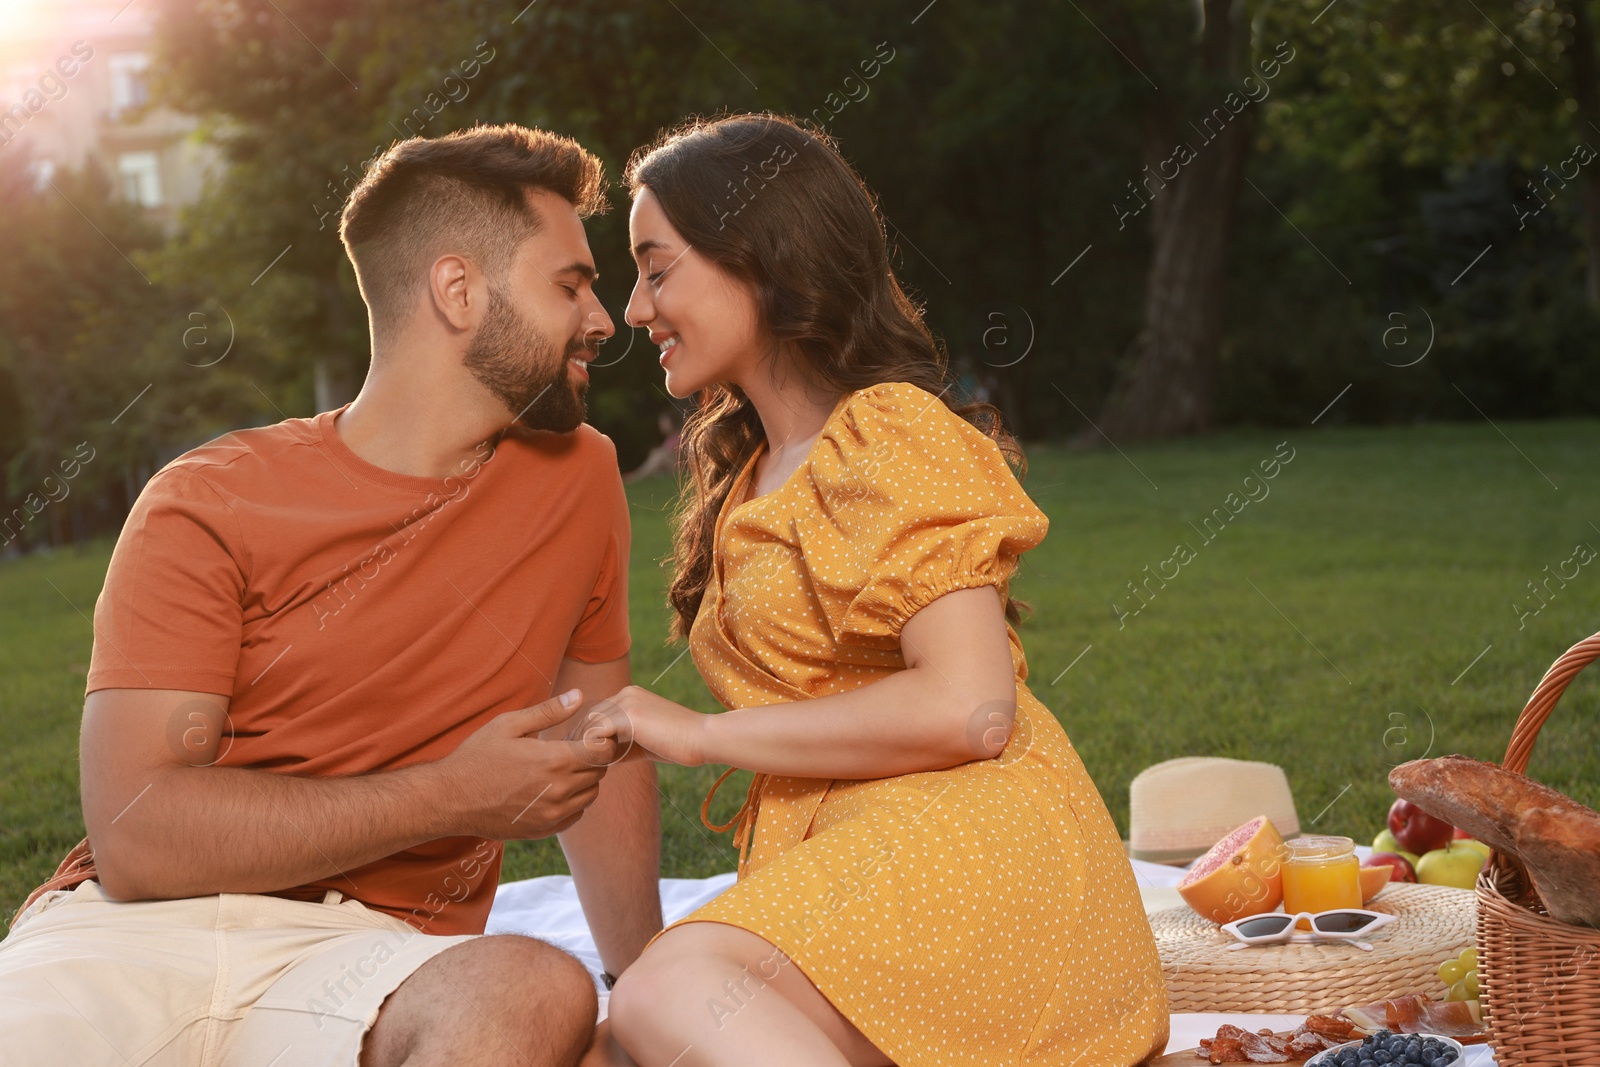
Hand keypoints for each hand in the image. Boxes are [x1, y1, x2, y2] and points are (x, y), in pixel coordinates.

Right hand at [436, 689, 617, 839]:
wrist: (450, 799)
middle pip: (598, 774)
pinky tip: (554, 789)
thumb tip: (578, 696)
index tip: (589, 736)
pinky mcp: (543, 830)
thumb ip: (548, 711)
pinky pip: (575, 815)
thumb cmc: (477, 757)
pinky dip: (573, 802)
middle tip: (573, 749)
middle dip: (592, 759)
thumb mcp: (509, 725)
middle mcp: (559, 791)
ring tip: (562, 769)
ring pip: (590, 796)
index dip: (602, 741)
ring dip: (584, 781)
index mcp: (554, 761)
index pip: (603, 753)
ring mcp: (552, 814)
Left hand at [566, 685, 710, 766]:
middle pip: (588, 718)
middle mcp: (625, 693)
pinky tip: (605, 765)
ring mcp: (627, 702)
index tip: (586, 758)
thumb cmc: (678, 744)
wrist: (703, 738)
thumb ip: (622, 745)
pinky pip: (596, 733)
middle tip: (582, 766)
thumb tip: (600, 758)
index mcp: (630, 696)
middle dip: (581, 742)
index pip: (596, 714)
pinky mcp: (629, 715)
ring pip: (590, 725)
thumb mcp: (644, 743)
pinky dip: (595, 750)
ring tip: (595, 768)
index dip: (588, 737)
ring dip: (588, 748)